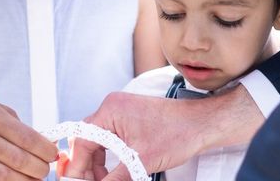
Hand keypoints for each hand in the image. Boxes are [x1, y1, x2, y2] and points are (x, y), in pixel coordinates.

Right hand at [0, 92, 57, 179]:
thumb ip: (15, 123)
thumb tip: (39, 141)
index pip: (24, 136)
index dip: (44, 148)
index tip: (54, 153)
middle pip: (17, 159)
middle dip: (38, 167)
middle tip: (47, 169)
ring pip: (4, 176)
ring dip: (25, 180)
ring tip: (36, 178)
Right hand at [65, 86, 262, 180]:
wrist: (201, 124)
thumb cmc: (177, 135)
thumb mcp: (140, 162)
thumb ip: (114, 178)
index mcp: (110, 110)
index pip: (82, 140)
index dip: (78, 167)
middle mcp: (112, 106)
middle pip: (87, 139)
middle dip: (87, 166)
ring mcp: (121, 110)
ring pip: (98, 140)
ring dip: (98, 162)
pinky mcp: (130, 117)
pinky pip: (110, 137)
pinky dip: (110, 155)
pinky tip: (114, 171)